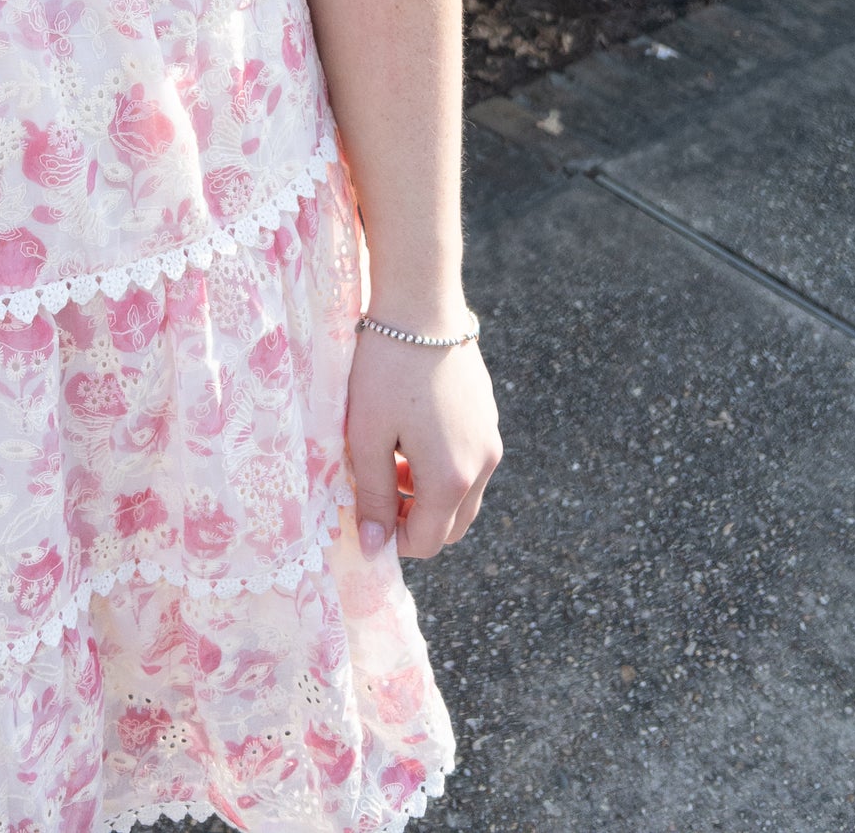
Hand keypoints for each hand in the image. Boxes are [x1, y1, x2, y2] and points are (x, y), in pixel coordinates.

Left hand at [345, 322, 502, 559]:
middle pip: (453, 524)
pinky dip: (442, 466)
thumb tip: (374, 549)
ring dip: (428, 495)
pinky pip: (470, 461)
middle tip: (376, 496)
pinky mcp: (488, 414)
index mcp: (452, 478)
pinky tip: (409, 433)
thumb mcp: (367, 436)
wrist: (421, 305)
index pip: (429, 541)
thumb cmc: (386, 370)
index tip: (364, 521)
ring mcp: (491, 437)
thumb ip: (372, 496)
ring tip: (387, 461)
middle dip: (415, 522)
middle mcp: (483, 464)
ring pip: (463, 494)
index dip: (393, 542)